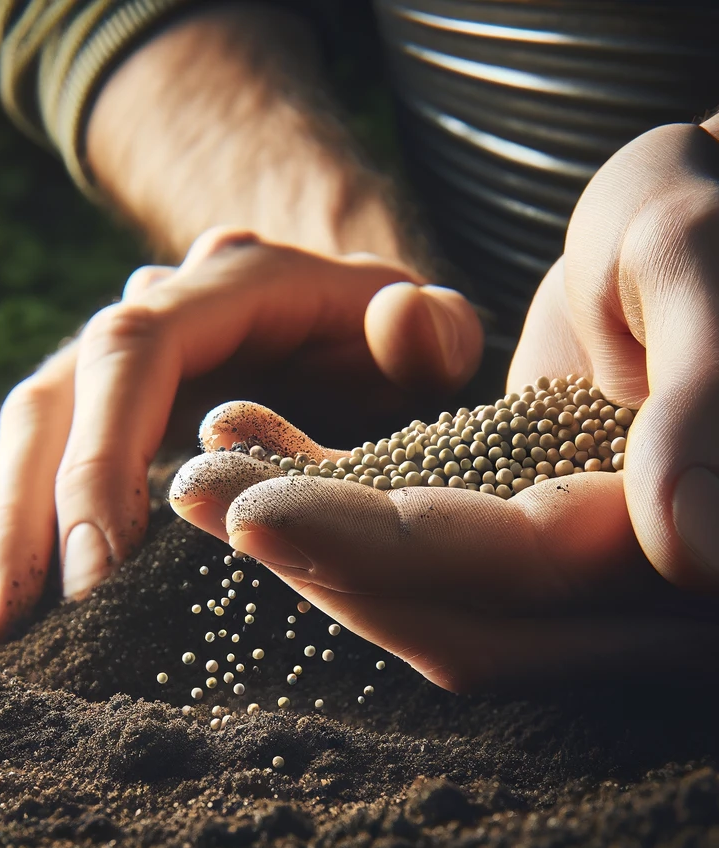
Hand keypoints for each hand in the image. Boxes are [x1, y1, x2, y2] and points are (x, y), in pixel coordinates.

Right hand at [0, 228, 483, 648]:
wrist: (347, 319)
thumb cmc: (392, 344)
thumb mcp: (429, 333)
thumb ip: (434, 333)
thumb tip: (401, 321)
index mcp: (228, 286)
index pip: (134, 352)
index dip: (103, 455)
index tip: (96, 572)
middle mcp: (153, 315)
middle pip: (55, 399)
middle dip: (22, 514)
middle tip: (2, 629)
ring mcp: (116, 368)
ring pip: (27, 437)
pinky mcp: (101, 417)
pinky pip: (35, 471)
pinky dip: (3, 540)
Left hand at [168, 118, 718, 691]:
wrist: (702, 217)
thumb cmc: (715, 216)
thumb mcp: (702, 269)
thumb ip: (709, 407)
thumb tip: (695, 560)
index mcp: (667, 536)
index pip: (506, 569)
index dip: (372, 549)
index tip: (249, 515)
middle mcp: (621, 583)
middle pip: (448, 617)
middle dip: (312, 564)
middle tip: (195, 492)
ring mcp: (560, 566)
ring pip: (414, 594)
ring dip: (301, 539)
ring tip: (202, 468)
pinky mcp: (511, 525)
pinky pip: (410, 544)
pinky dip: (330, 504)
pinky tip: (252, 443)